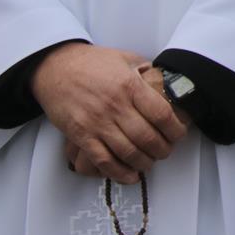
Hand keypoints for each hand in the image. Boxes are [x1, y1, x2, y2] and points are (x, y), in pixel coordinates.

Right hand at [32, 42, 188, 184]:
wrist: (55, 67)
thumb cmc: (91, 62)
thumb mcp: (124, 58)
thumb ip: (145, 71)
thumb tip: (164, 80)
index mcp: (130, 85)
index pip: (161, 114)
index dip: (175, 129)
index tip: (179, 134)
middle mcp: (115, 105)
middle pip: (147, 137)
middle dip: (162, 150)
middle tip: (166, 151)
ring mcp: (97, 122)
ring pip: (128, 152)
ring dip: (144, 163)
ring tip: (150, 162)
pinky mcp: (81, 135)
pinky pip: (103, 160)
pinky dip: (119, 172)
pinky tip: (131, 175)